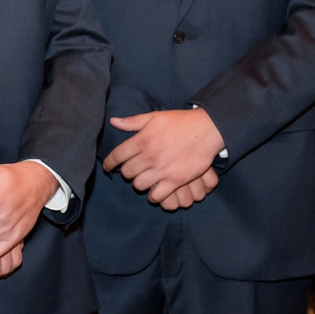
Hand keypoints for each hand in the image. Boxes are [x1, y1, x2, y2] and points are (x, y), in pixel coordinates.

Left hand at [102, 110, 224, 202]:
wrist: (206, 130)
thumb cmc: (180, 122)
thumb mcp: (154, 117)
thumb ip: (133, 122)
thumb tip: (113, 122)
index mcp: (142, 140)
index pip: (117, 156)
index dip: (109, 163)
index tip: (107, 166)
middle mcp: (149, 156)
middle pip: (127, 172)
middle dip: (127, 172)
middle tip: (132, 170)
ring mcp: (162, 170)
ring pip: (139, 185)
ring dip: (139, 183)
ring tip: (143, 179)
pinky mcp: (175, 180)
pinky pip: (157, 195)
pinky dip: (153, 195)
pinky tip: (154, 191)